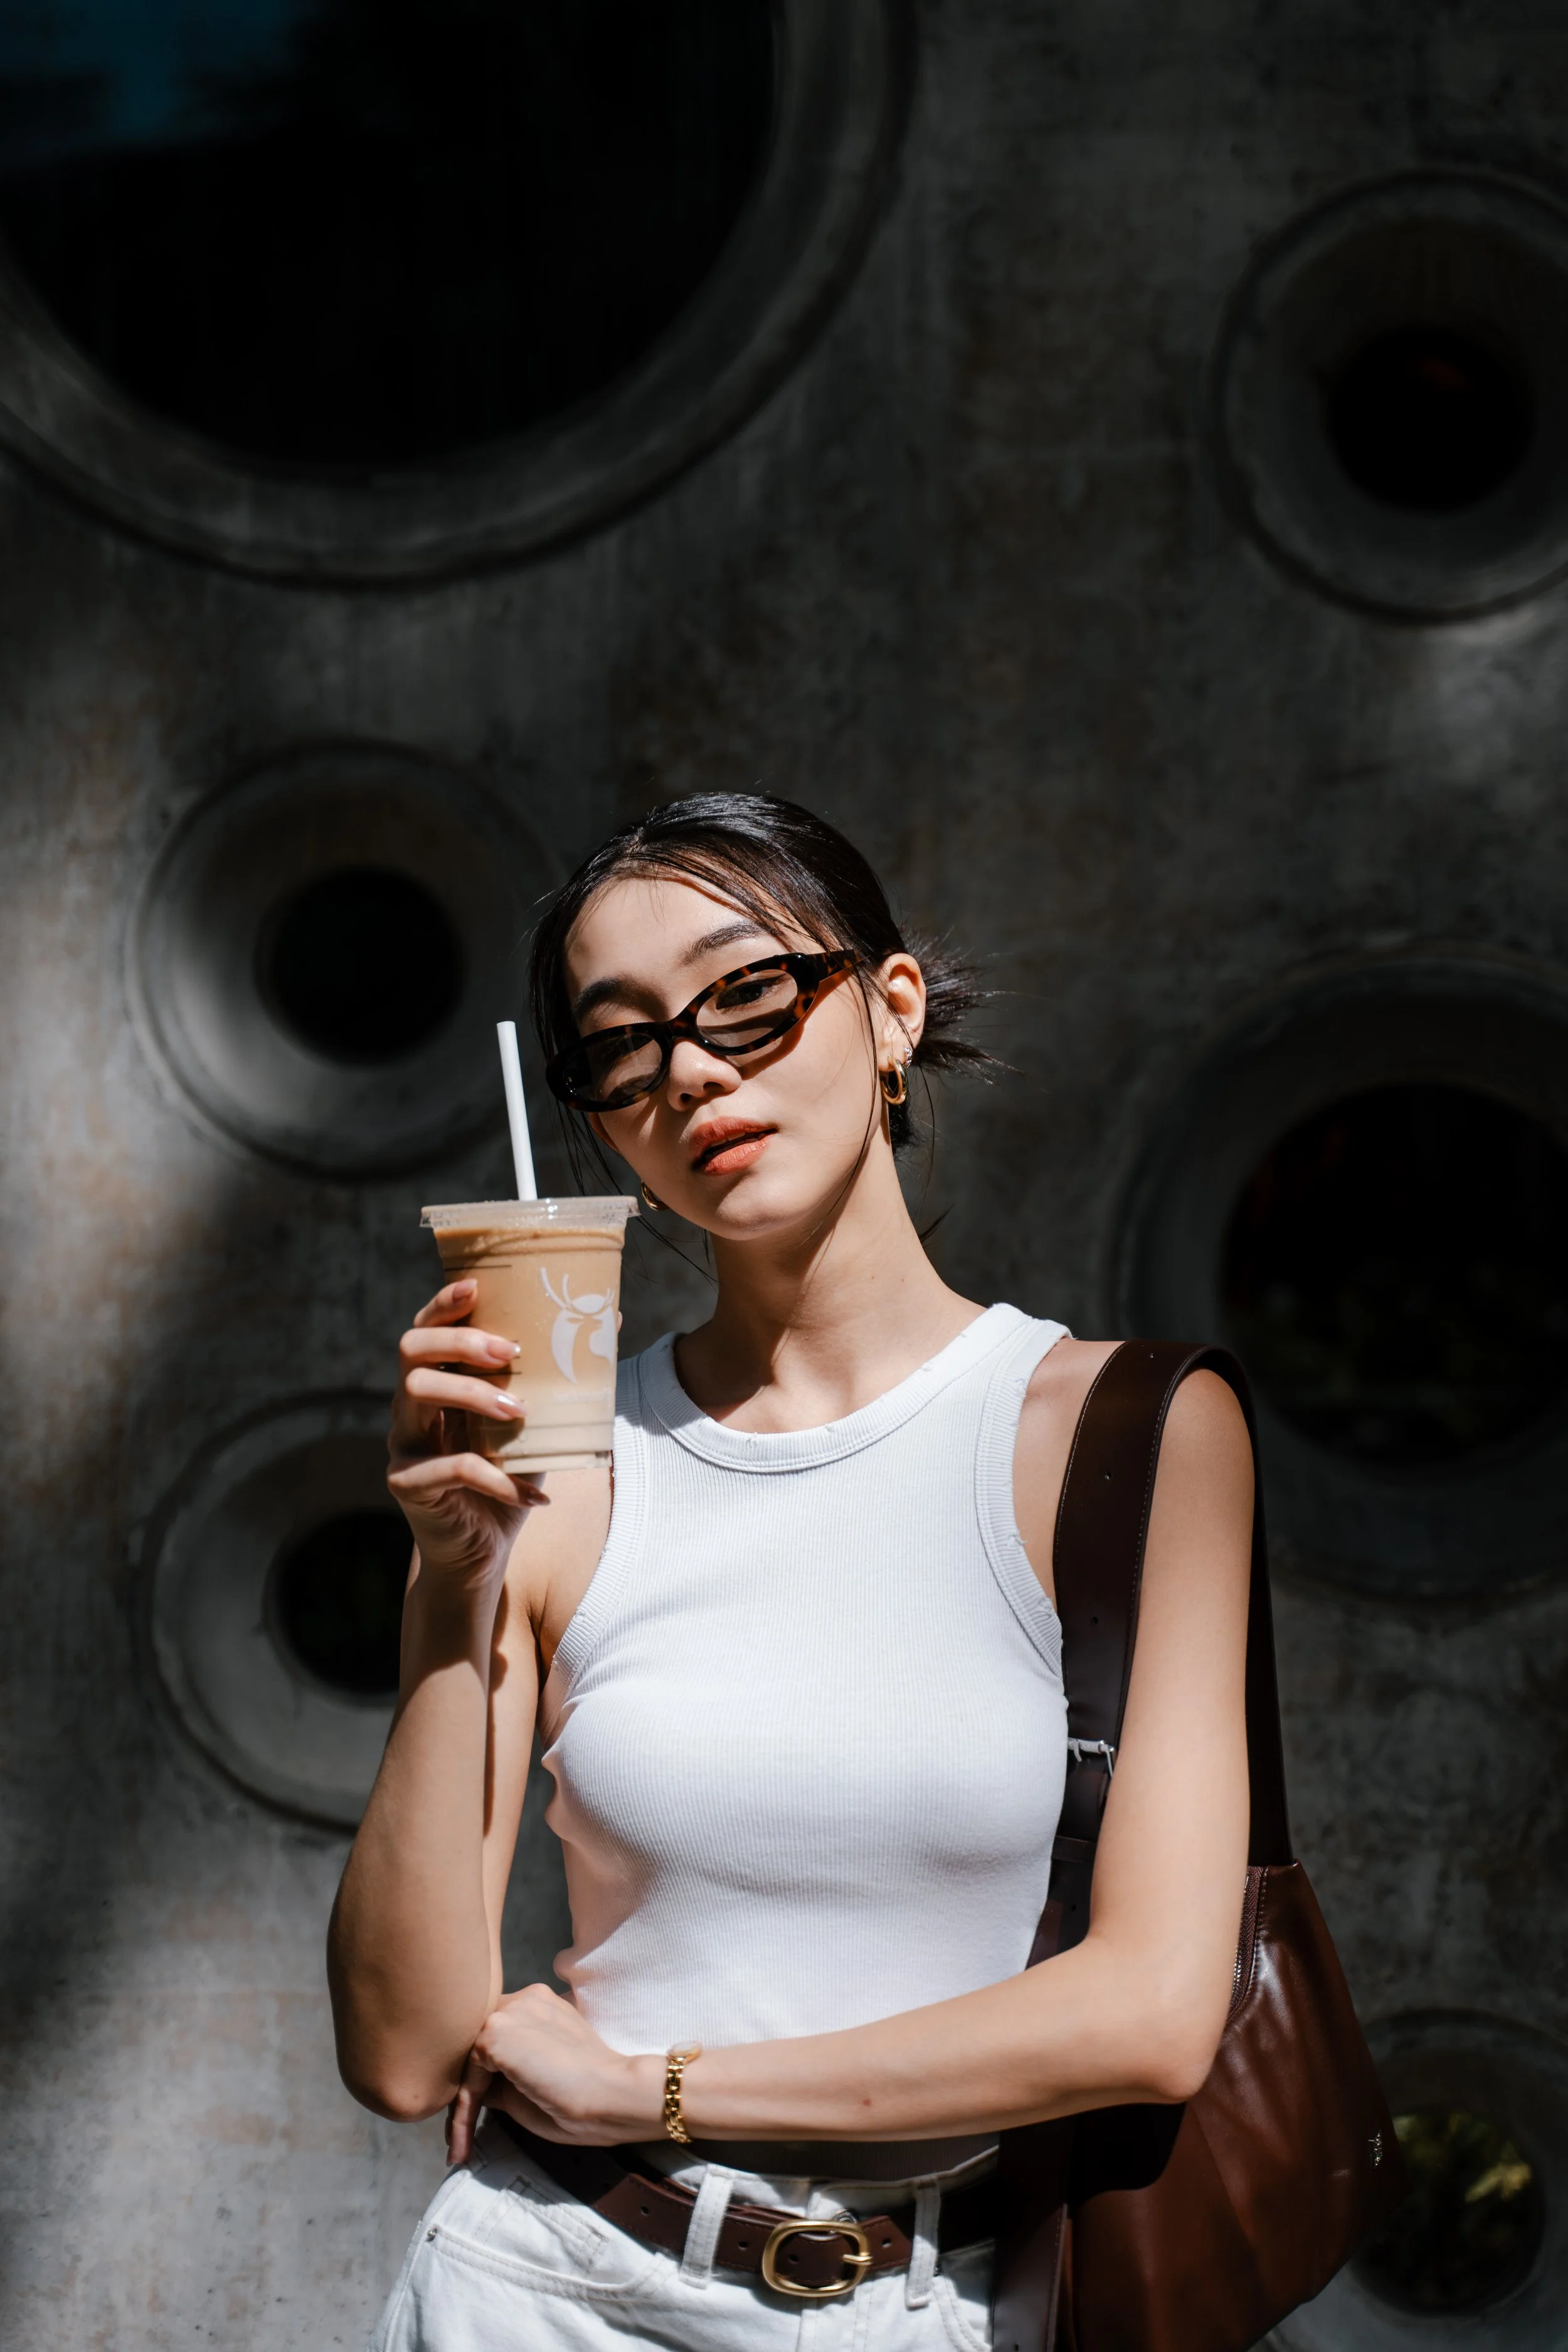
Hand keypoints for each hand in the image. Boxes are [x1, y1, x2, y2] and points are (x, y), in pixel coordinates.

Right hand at [388, 1280, 547, 1593]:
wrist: (482, 1553)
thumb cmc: (508, 1479)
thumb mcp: (537, 1426)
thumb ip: (558, 1381)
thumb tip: (609, 1322)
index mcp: (438, 1382)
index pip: (428, 1329)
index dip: (445, 1304)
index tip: (476, 1286)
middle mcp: (411, 1406)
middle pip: (411, 1350)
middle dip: (460, 1341)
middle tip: (510, 1351)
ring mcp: (403, 1443)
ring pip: (417, 1396)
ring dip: (474, 1396)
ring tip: (519, 1411)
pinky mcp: (407, 1484)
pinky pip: (449, 1469)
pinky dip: (497, 1479)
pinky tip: (532, 1495)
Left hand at [446, 1985, 662, 2162]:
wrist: (610, 2095)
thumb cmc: (583, 2096)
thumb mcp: (537, 2076)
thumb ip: (506, 2070)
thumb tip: (473, 2086)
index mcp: (539, 2005)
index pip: (497, 2036)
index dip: (483, 2076)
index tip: (477, 2114)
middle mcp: (523, 1998)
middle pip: (476, 2043)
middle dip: (467, 2087)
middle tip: (460, 2133)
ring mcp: (507, 2013)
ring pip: (467, 2059)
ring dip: (462, 2102)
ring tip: (459, 2146)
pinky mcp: (495, 2034)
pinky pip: (467, 2076)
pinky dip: (463, 2111)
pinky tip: (464, 2142)